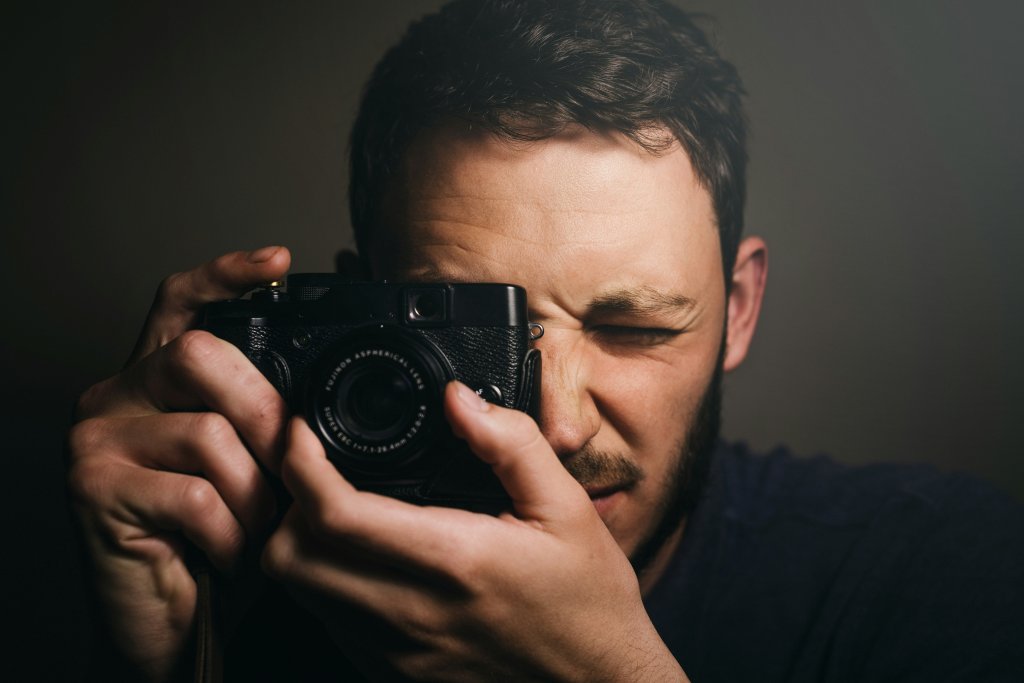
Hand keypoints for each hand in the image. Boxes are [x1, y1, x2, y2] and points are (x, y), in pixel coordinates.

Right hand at [67, 247, 290, 680]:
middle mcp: (115, 396)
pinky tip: (229, 555)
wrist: (169, 623)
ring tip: (257, 530)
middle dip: (268, 416)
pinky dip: (231, 534)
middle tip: (292, 472)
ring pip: (209, 435)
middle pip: (201, 358)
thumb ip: (261, 420)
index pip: (180, 304)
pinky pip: (195, 496)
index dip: (226, 275)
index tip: (279, 262)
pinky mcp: (92, 489)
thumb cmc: (216, 541)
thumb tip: (319, 391)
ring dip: (256, 495)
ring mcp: (96, 439)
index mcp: (155, 382)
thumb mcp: (248, 469)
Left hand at [263, 381, 687, 681]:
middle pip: (290, 557)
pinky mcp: (396, 672)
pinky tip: (360, 554)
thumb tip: (458, 398)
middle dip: (284, 500)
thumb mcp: (566, 508)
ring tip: (331, 504)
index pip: (338, 514)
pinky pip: (330, 621)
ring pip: (301, 593)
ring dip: (300, 541)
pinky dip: (325, 580)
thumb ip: (512, 443)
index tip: (303, 430)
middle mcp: (413, 612)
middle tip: (309, 465)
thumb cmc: (588, 602)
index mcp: (455, 560)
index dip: (301, 462)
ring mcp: (398, 651)